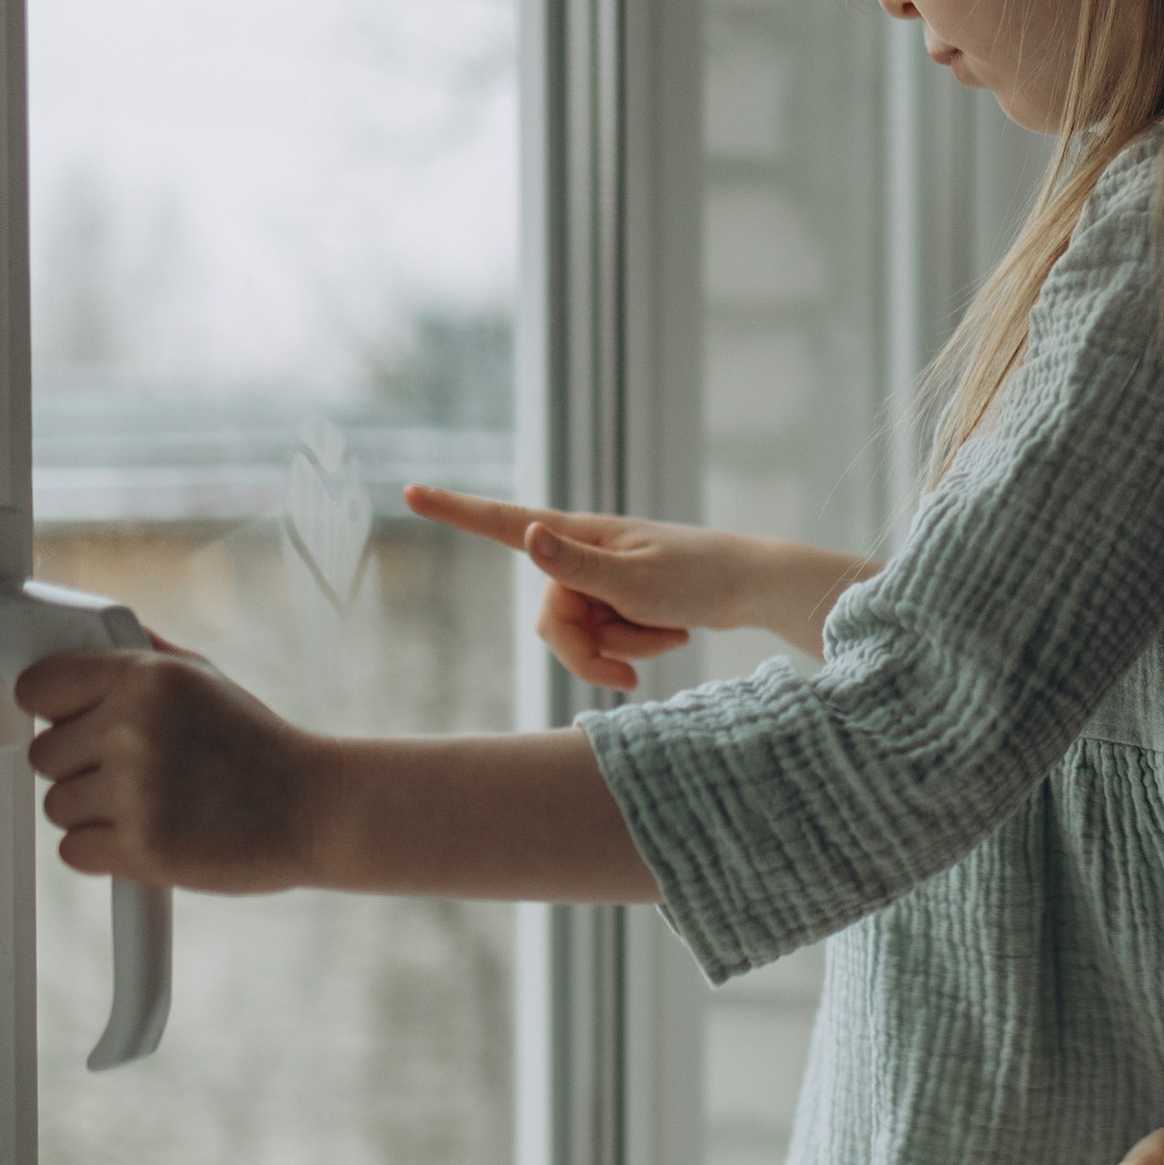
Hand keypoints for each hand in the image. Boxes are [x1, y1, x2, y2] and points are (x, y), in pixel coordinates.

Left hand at [22, 641, 326, 892]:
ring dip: (96, 812)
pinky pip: (73, 851)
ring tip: (157, 803)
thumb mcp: (208, 681)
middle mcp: (135, 728)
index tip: (72, 723)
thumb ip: (142, 659)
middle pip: (44, 753)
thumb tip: (88, 637)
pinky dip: (106, 852)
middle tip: (140, 771)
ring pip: (56, 806)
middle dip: (82, 766)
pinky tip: (156, 833)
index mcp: (148, 677)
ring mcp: (137, 790)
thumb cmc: (261, 747)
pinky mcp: (142, 847)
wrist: (320, 809)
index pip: (38, 686)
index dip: (54, 709)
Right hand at [404, 489, 877, 686]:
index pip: (505, 522)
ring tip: (667, 635)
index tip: (411, 492)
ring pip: (578, 637)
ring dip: (622, 648)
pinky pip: (605, 641)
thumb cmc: (697, 578)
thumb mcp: (636, 579)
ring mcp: (600, 580)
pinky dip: (636, 646)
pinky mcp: (618, 601)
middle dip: (588, 652)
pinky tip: (671, 635)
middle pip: (550, 621)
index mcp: (578, 535)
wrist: (753, 588)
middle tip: (633, 672)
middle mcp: (581, 554)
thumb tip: (527, 535)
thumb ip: (576, 566)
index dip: (457, 512)